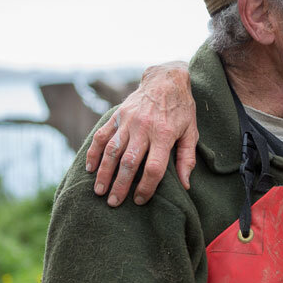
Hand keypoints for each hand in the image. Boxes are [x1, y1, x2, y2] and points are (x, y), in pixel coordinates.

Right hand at [86, 61, 197, 205]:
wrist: (166, 80)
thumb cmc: (182, 109)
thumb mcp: (192, 132)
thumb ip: (187, 158)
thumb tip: (186, 185)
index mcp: (164, 134)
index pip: (154, 167)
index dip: (147, 187)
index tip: (140, 200)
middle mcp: (144, 128)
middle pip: (129, 162)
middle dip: (120, 185)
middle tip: (113, 203)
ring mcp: (128, 121)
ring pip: (112, 150)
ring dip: (104, 172)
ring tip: (99, 191)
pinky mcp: (117, 116)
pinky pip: (102, 136)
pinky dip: (94, 152)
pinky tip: (90, 168)